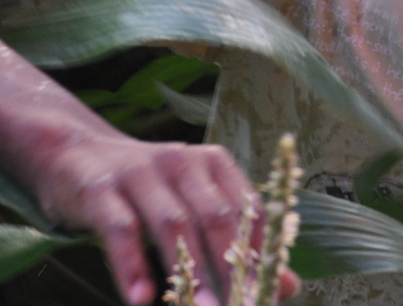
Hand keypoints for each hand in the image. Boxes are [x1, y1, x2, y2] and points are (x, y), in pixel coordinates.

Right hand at [30, 129, 299, 304]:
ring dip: (190, 270)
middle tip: (241, 305)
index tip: (268, 292)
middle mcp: (183, 162)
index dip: (260, 252)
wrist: (75, 152)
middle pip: (215, 217)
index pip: (248, 209)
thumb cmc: (147, 188)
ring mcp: (141, 173)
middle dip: (230, 266)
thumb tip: (286, 285)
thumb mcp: (192, 205)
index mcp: (214, 164)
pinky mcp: (102, 189)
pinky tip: (141, 298)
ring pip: (172, 224)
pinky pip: (121, 229)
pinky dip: (132, 266)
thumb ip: (236, 243)